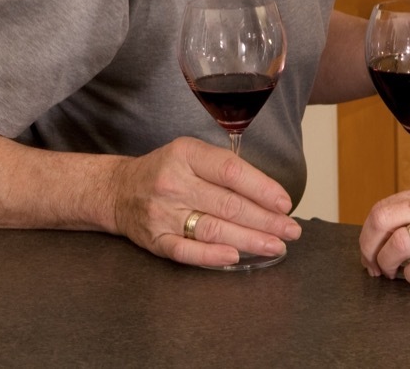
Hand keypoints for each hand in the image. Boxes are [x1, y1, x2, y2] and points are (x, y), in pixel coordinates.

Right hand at [109, 136, 300, 266]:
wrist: (117, 190)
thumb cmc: (165, 170)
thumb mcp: (191, 153)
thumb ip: (224, 167)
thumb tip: (268, 193)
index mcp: (186, 155)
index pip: (232, 172)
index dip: (263, 188)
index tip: (285, 203)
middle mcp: (174, 183)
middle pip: (228, 204)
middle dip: (266, 220)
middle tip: (291, 230)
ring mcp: (163, 213)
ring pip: (213, 229)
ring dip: (250, 239)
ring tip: (275, 245)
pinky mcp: (155, 240)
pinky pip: (186, 251)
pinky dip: (212, 255)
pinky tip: (235, 257)